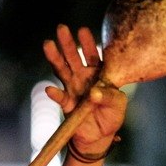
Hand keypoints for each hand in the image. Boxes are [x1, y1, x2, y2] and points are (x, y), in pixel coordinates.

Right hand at [43, 24, 126, 150]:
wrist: (100, 137)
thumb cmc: (112, 115)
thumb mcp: (118, 104)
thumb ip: (109, 97)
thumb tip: (94, 92)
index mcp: (98, 73)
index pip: (92, 55)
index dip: (88, 43)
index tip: (83, 31)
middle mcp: (82, 77)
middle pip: (73, 57)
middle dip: (67, 43)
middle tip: (61, 28)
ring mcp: (72, 88)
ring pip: (62, 70)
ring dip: (55, 58)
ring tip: (48, 45)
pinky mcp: (66, 104)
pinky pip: (59, 97)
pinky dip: (55, 94)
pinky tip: (49, 90)